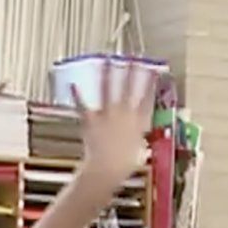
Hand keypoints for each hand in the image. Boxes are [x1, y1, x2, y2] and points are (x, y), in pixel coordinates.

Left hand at [72, 59, 158, 186]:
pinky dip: (77, 96)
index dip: (150, 84)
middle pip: (129, 88)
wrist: (106, 170)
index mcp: (138, 122)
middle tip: (133, 57)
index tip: (154, 70)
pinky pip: (83, 106)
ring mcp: (107, 115)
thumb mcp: (139, 152)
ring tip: (106, 60)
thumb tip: (140, 136)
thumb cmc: (124, 166)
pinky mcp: (91, 120)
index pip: (147, 98)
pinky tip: (73, 85)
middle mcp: (124, 114)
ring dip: (106, 74)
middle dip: (131, 72)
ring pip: (107, 90)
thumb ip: (139, 139)